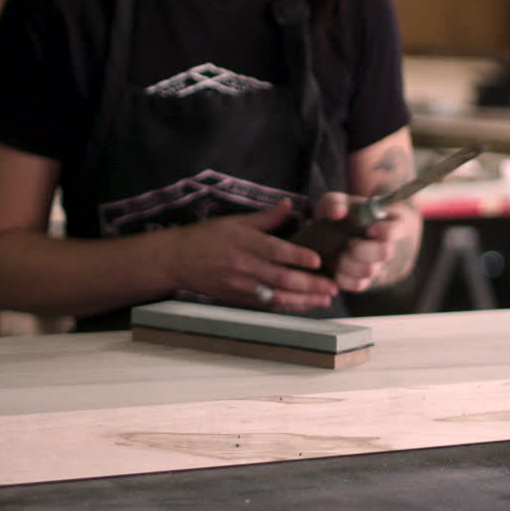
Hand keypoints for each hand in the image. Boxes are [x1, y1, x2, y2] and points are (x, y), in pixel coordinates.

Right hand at [169, 199, 338, 312]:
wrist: (177, 260)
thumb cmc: (207, 237)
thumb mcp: (235, 221)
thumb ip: (266, 217)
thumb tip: (289, 204)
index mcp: (245, 243)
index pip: (275, 250)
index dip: (297, 256)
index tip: (317, 260)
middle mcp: (244, 266)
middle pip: (281, 277)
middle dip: (309, 284)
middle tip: (332, 286)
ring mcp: (242, 285)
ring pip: (276, 296)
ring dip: (303, 300)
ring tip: (324, 300)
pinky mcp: (239, 299)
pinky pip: (267, 305)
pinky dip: (287, 306)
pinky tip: (305, 306)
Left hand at [315, 192, 419, 292]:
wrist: (340, 231)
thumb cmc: (342, 213)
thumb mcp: (336, 201)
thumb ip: (335, 203)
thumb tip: (339, 213)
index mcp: (389, 222)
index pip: (397, 229)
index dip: (386, 231)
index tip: (370, 229)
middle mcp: (388, 245)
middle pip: (385, 253)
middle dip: (361, 249)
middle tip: (349, 243)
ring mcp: (378, 265)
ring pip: (370, 270)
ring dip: (349, 263)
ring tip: (340, 254)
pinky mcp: (366, 280)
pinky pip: (358, 285)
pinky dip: (344, 278)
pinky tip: (337, 267)